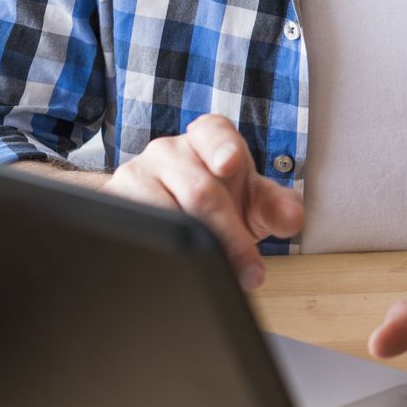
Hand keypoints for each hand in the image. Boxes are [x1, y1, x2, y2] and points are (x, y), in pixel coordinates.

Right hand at [103, 113, 303, 289]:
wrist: (176, 214)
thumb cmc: (224, 200)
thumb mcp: (255, 200)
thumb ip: (278, 205)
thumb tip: (292, 218)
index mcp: (208, 137)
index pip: (213, 132)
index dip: (222, 147)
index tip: (230, 165)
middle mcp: (169, 150)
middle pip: (199, 190)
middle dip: (230, 234)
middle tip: (250, 270)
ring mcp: (137, 175)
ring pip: (164, 213)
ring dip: (196, 248)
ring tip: (219, 273)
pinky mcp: (113, 204)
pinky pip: (135, 230)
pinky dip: (159, 252)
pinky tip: (175, 266)